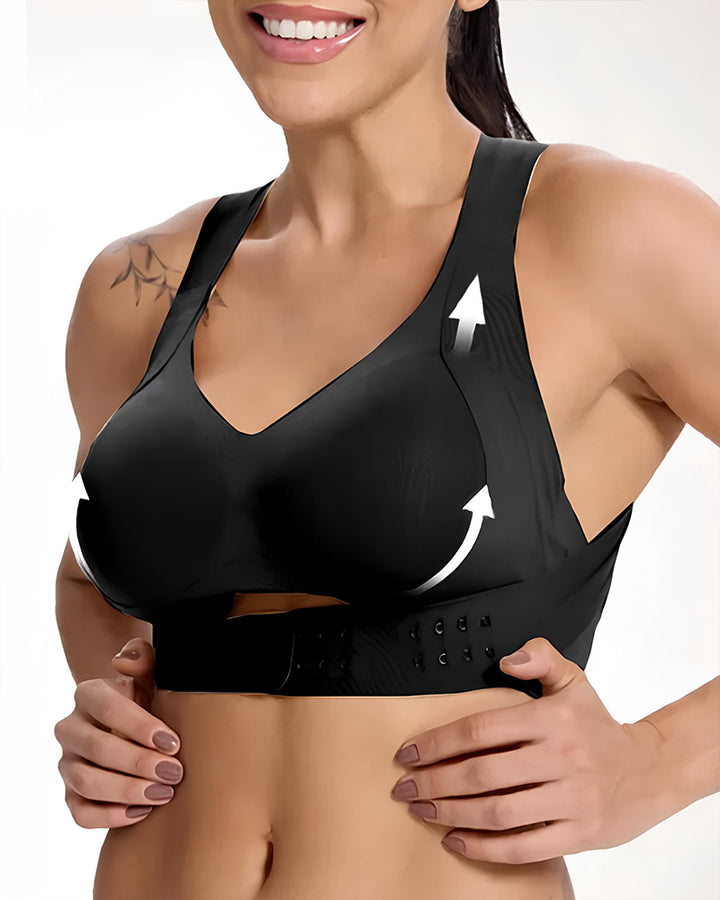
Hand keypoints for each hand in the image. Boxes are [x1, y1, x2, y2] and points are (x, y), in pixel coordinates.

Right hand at [54, 638, 183, 828]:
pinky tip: (143, 811)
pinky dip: (111, 816)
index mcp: (88, 694)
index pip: (107, 708)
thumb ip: (142, 657)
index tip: (173, 742)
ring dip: (128, 790)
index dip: (140, 726)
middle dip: (140, 762)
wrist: (133, 725)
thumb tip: (124, 663)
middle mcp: (70, 728)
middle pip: (98, 749)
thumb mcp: (150, 674)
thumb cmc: (148, 698)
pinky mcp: (70, 794)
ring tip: (164, 793)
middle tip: (175, 772)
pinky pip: (81, 813)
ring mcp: (67, 763)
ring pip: (86, 783)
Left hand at [389, 637, 665, 863]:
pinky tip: (457, 839)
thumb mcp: (573, 680)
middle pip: (482, 774)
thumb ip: (540, 658)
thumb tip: (509, 658)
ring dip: (451, 813)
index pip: (481, 730)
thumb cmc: (599, 726)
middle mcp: (560, 758)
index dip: (438, 742)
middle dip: (435, 782)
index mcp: (551, 719)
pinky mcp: (578, 833)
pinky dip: (485, 848)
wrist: (650, 771)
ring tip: (423, 810)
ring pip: (498, 812)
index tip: (410, 752)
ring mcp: (570, 799)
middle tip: (405, 787)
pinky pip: (523, 846)